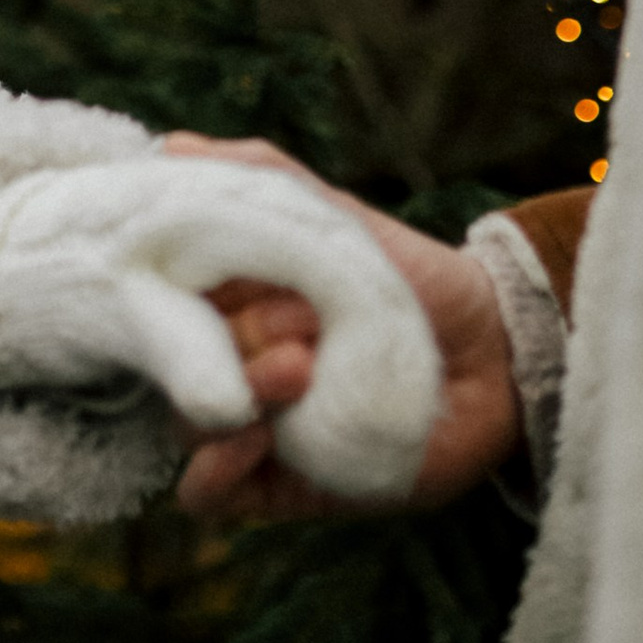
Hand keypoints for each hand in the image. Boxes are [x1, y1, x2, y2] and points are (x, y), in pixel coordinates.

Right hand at [0, 142, 443, 504]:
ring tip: (302, 366)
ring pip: (186, 424)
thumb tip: (171, 147)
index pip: (155, 304)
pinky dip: (213, 468)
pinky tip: (255, 434)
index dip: (171, 288)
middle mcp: (224, 367)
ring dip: (238, 391)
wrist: (487, 347)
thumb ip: (254, 178)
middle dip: (235, 335)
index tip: (203, 265)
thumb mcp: (326, 214)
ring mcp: (247, 429)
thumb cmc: (402, 274)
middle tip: (302, 317)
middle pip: (177, 362)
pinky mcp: (275, 486)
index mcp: (222, 306)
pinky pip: (204, 495)